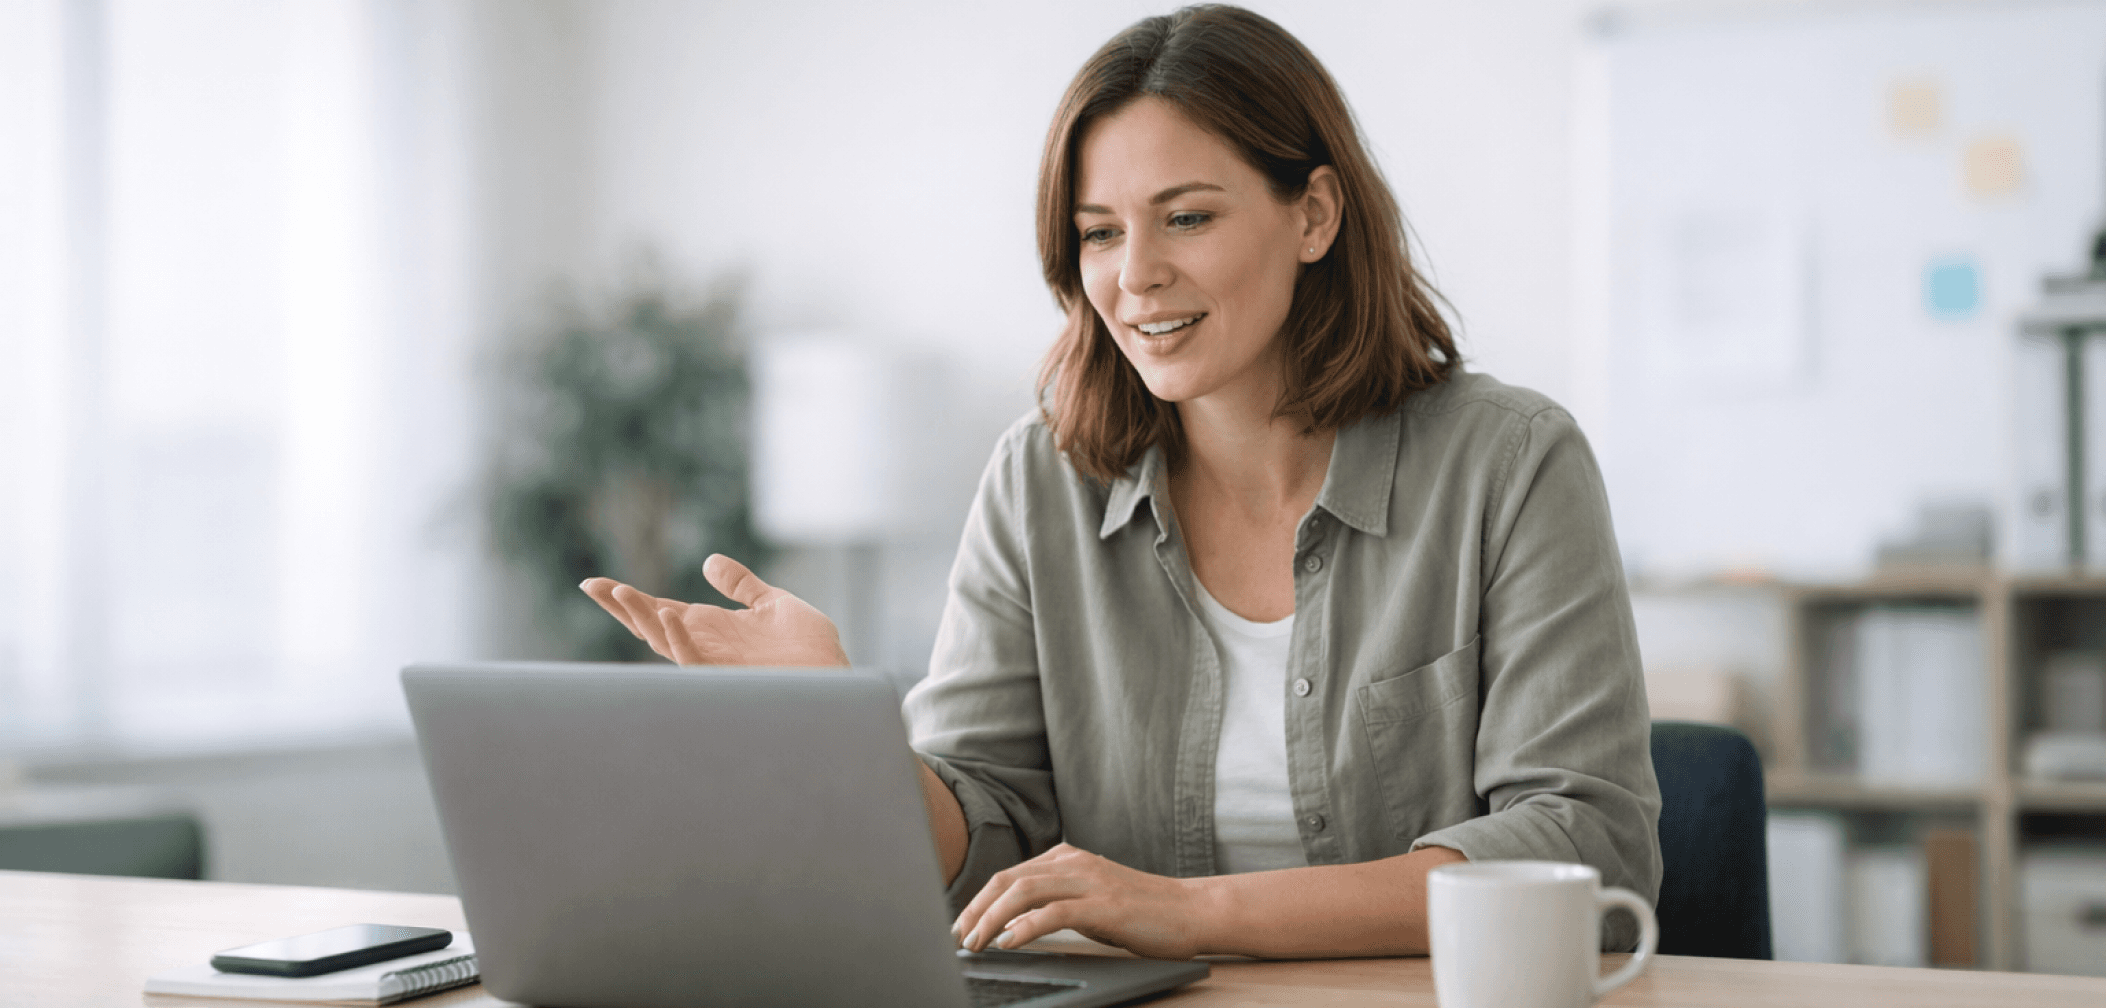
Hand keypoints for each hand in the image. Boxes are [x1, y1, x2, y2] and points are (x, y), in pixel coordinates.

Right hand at [580, 554, 849, 666]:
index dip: (630, 598)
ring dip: (642, 619)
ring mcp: (715, 664)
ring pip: (666, 643)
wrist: (838, 681)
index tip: (594, 584)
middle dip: (621, 608)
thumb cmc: (810, 652)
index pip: (660, 610)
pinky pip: (696, 660)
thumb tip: (708, 562)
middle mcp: (706, 647)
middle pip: (651, 626)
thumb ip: (741, 585)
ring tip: (618, 593)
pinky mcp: (730, 678)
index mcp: (712, 629)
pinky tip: (669, 616)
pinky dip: (680, 640)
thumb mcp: (773, 604)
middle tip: (589, 586)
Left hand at [952, 843, 1215, 959]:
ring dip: (991, 919)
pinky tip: (1007, 942)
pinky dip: (1023, 927)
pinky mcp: (1103, 905)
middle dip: (976, 909)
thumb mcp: (1090, 900)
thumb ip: (1055, 902)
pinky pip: (1053, 913)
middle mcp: (1074, 863)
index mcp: (1068, 858)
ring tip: (975, 943)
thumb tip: (1012, 923)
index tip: (961, 926)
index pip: (1010, 875)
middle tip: (958, 938)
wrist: (1192, 911)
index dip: (979, 901)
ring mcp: (1089, 882)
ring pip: (1024, 892)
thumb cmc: (1143, 912)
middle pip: (1009, 880)